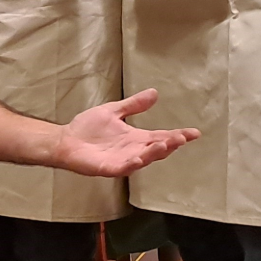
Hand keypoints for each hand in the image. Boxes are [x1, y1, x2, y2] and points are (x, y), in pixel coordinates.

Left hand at [53, 89, 199, 176]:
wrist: (65, 140)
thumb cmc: (87, 128)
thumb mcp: (113, 111)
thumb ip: (133, 105)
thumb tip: (154, 92)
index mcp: (136, 138)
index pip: (161, 137)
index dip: (178, 135)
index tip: (194, 132)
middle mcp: (133, 151)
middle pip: (157, 149)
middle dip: (170, 144)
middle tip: (182, 137)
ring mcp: (122, 160)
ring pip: (144, 159)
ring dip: (154, 153)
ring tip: (165, 145)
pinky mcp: (108, 168)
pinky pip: (123, 168)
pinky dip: (131, 164)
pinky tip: (138, 158)